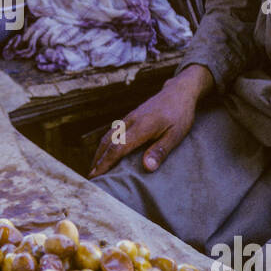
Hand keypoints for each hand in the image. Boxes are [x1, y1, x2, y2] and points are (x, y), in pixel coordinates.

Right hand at [88, 64, 212, 176]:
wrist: (178, 91)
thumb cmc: (180, 114)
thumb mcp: (176, 134)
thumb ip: (161, 150)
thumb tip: (147, 168)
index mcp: (141, 127)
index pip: (118, 148)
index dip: (106, 163)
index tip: (96, 177)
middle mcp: (130, 121)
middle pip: (107, 143)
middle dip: (97, 161)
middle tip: (90, 179)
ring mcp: (128, 118)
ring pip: (107, 137)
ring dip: (99, 153)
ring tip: (94, 169)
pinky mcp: (129, 118)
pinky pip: (112, 133)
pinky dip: (105, 145)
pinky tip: (105, 153)